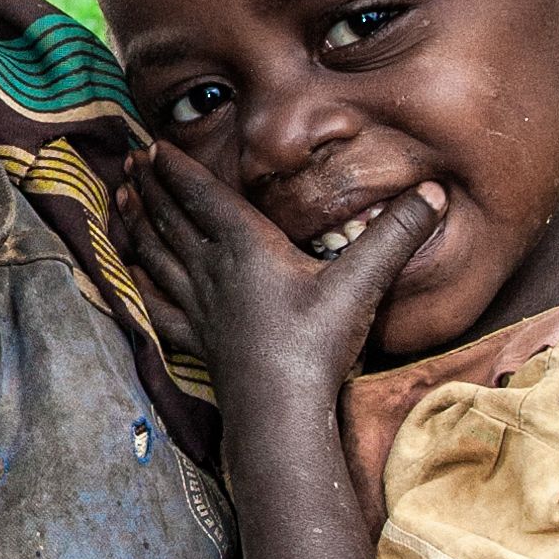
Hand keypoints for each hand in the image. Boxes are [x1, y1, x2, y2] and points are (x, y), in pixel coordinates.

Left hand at [116, 139, 443, 415]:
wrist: (281, 412)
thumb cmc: (318, 345)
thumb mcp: (363, 283)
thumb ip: (397, 234)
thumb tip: (437, 190)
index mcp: (245, 247)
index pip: (202, 196)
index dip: (177, 169)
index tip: (153, 146)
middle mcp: (213, 271)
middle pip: (173, 220)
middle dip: (151, 188)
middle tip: (132, 162)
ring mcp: (199, 309)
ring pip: (157, 256)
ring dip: (138, 226)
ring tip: (122, 200)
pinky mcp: (196, 343)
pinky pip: (157, 306)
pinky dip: (140, 284)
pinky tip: (131, 276)